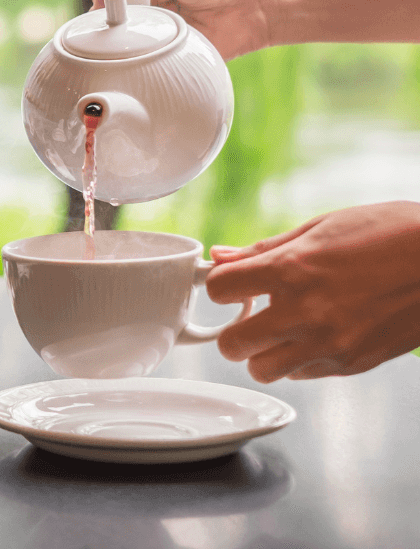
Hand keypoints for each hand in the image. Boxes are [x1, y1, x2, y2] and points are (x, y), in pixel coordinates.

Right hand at [90, 0, 271, 59]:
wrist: (251, 2)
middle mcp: (142, 3)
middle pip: (106, 15)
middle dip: (114, 17)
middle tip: (135, 14)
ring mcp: (153, 31)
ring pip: (118, 41)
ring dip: (126, 36)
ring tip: (147, 30)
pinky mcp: (164, 55)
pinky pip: (139, 62)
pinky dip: (139, 57)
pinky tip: (149, 49)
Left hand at [205, 202, 419, 381]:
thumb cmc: (386, 233)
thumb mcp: (318, 228)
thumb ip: (264, 249)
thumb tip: (223, 255)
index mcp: (291, 271)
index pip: (217, 289)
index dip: (219, 285)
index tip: (232, 284)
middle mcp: (306, 313)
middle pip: (231, 345)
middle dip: (234, 328)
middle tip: (251, 313)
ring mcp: (330, 344)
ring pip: (263, 371)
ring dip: (263, 352)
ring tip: (280, 330)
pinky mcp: (352, 365)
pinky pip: (303, 375)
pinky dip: (298, 361)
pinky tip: (313, 335)